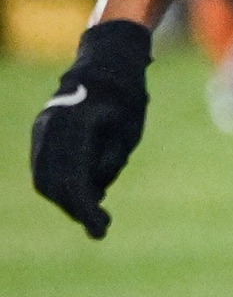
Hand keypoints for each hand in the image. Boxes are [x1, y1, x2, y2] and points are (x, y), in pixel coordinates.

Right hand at [30, 21, 152, 237]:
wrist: (105, 64)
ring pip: (44, 178)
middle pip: (54, 185)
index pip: (75, 182)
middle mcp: (52, 129)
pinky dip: (60, 183)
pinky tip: (84, 190)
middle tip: (101, 225)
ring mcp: (42, 130)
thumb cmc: (125, 98)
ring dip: (66, 199)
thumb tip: (92, 193)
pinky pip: (44, 166)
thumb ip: (109, 163)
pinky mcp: (42, 131)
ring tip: (94, 211)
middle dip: (76, 209)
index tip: (100, 232)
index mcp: (77, 129)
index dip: (85, 211)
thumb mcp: (127, 134)